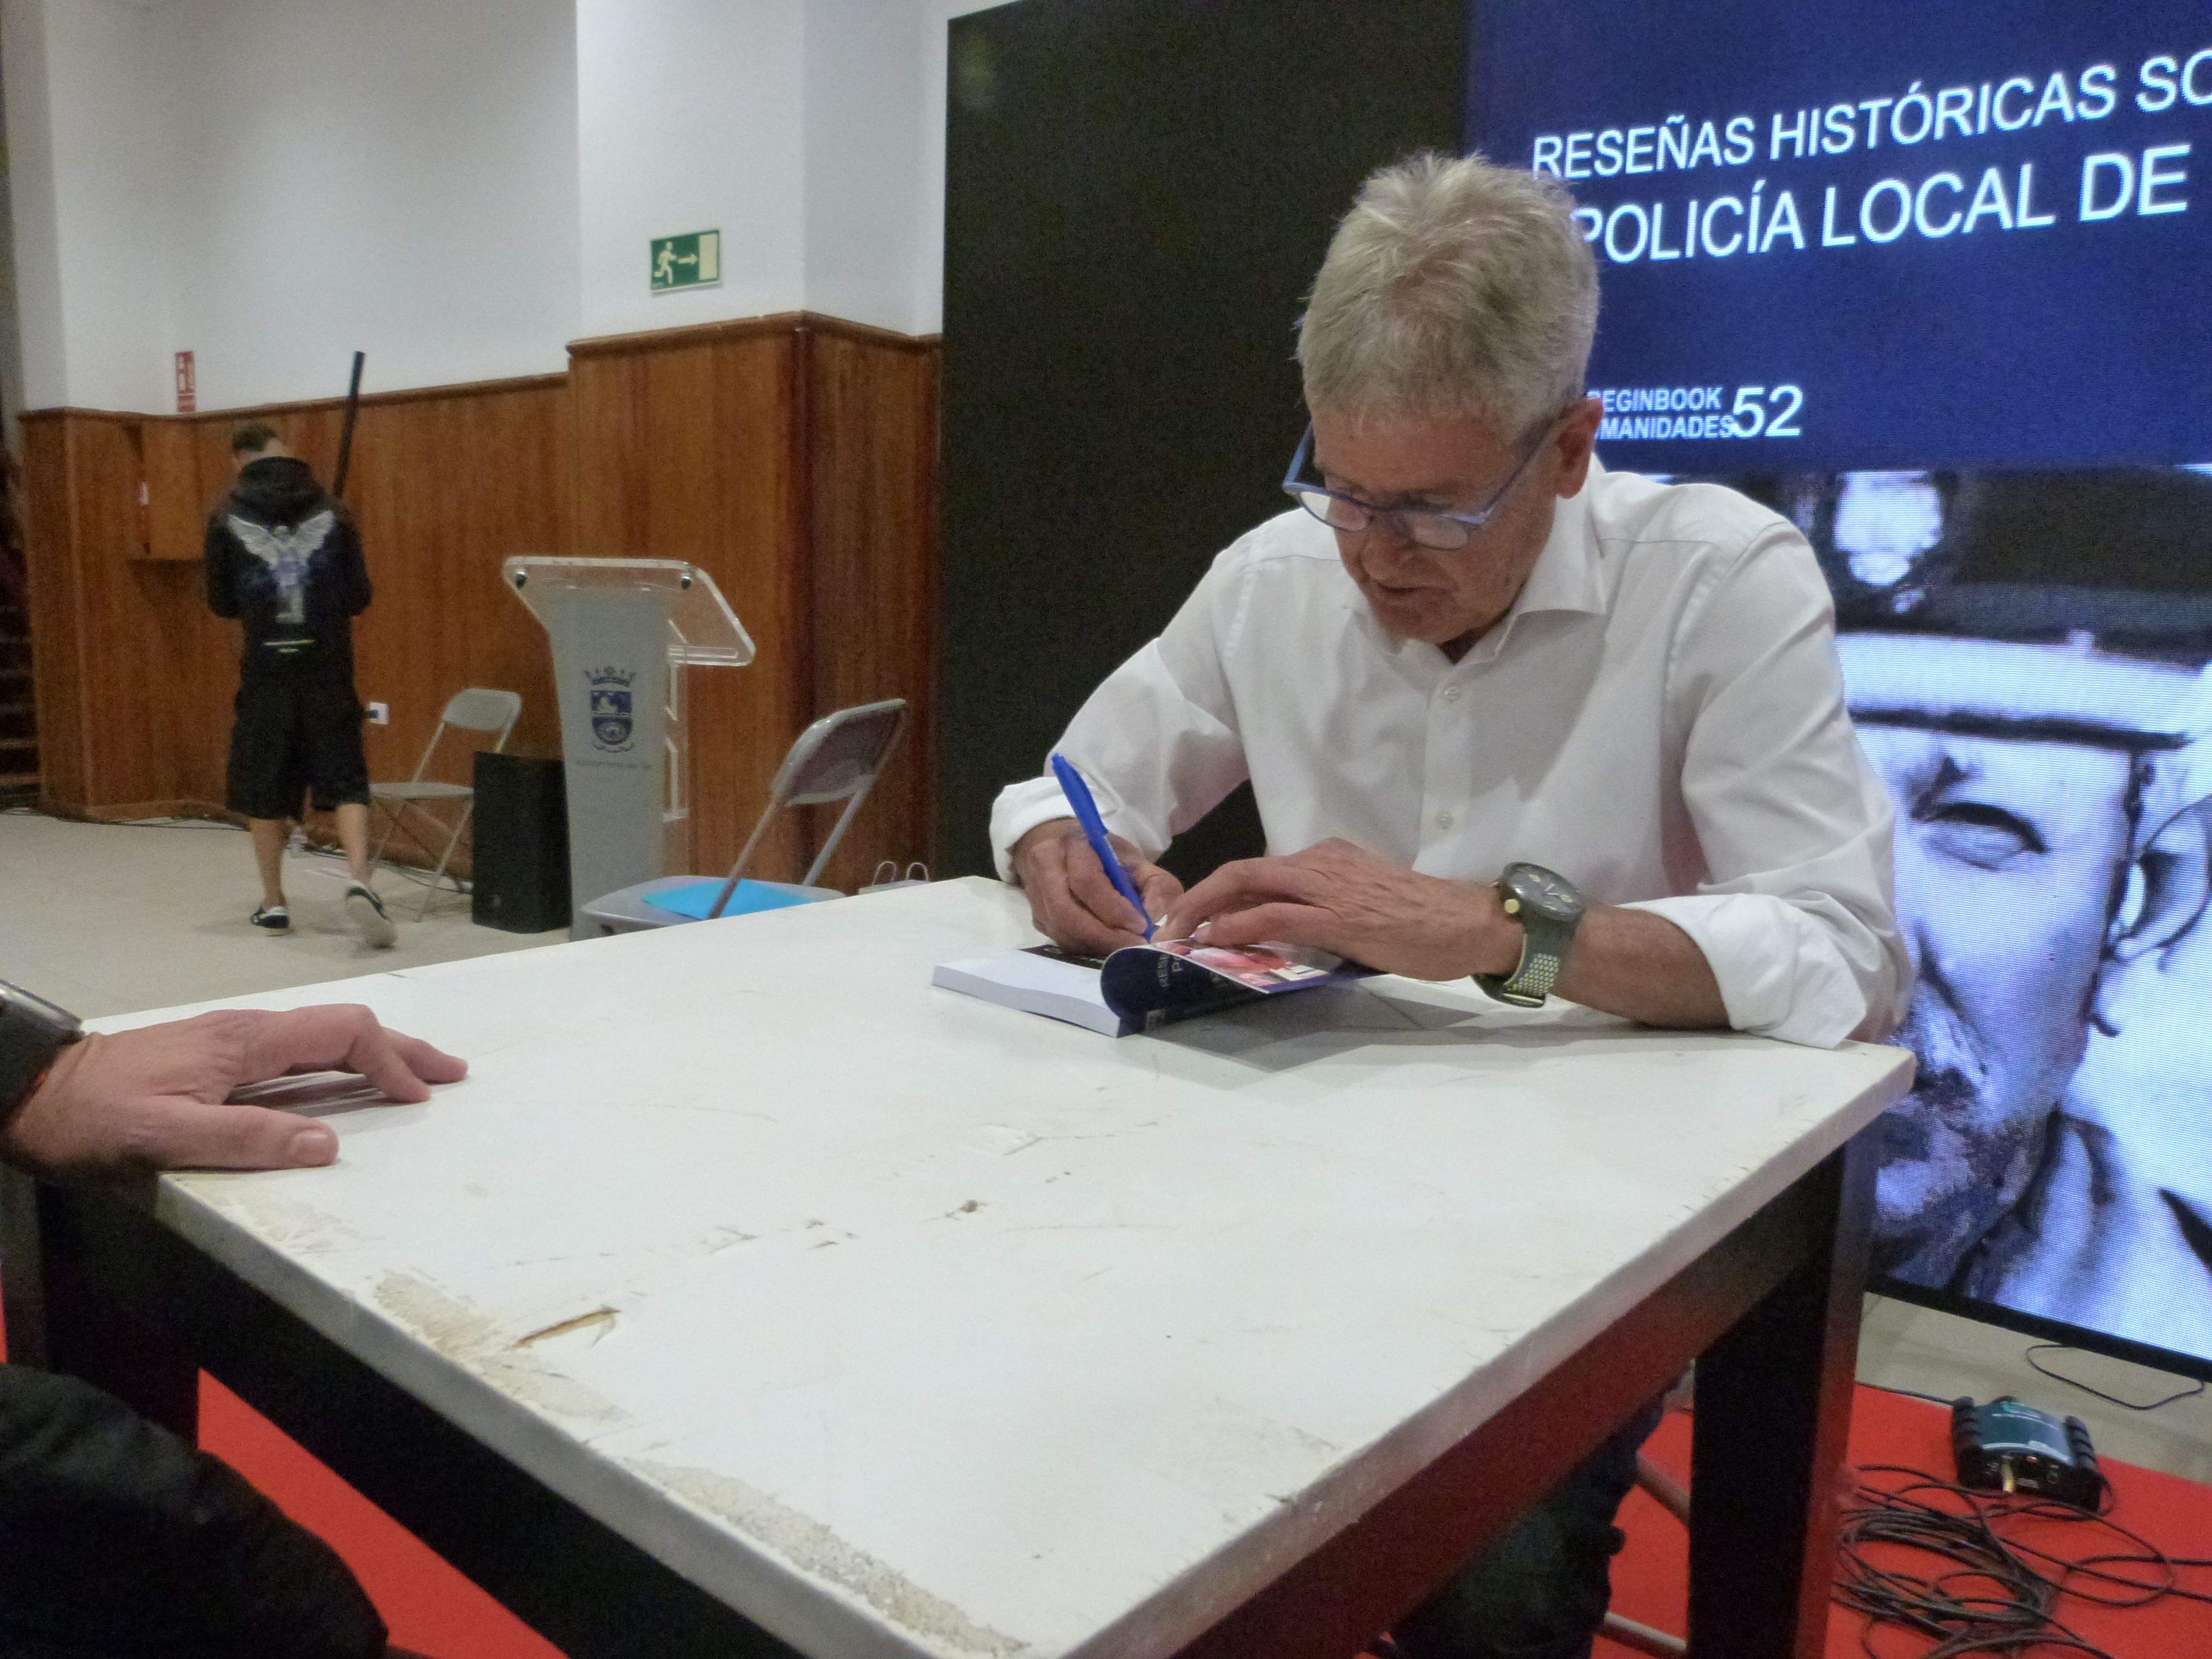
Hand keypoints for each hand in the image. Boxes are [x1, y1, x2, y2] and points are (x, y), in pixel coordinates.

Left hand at [2, 1005, 467, 1182]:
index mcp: (243, 1042)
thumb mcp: (162, 1138)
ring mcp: (228, 1044)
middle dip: (401, 1050)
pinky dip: (338, 1069)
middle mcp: (243, 1033)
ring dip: (374, 1058)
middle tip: (450, 1074)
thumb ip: (245, 1141)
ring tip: (411, 1083)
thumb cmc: (89, 1118)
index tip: (417, 1098)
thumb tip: (329, 1145)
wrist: (27, 1094)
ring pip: (320, 1040)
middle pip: (342, 1028)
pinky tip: (342, 1092)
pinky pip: (295, 1057)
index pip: (342, 1033)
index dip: (389, 1061)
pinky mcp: (213, 1062)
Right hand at [1010, 818, 1183, 955]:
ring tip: (1122, 948)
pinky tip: (1105, 945)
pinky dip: (1085, 948)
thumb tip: (1153, 922)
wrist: (1067, 851)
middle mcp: (1045, 866)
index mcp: (1073, 843)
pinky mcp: (1037, 917)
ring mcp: (1035, 894)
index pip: (1086, 882)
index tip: (1140, 926)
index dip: (1114, 909)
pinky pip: (1059, 939)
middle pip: (1066, 912)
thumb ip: (1156, 887)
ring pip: (1061, 930)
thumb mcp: (1138, 861)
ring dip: (1095, 945)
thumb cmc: (1106, 855)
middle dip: (1103, 936)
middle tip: (1132, 948)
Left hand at [1159, 838, 1518, 980]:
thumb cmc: (1425, 920)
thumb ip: (1324, 910)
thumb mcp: (1364, 903)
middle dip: (1196, 896)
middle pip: (1241, 870)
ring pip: (1248, 886)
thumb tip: (1285, 933)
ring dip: (1205, 911)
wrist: (1470, 921)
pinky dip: (1238, 925)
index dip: (1218, 890)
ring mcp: (1328, 888)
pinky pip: (1274, 915)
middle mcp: (1321, 862)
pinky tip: (1218, 939)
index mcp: (1327, 858)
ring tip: (1179, 937)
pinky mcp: (1339, 918)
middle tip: (1168, 926)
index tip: (1193, 915)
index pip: (1259, 869)